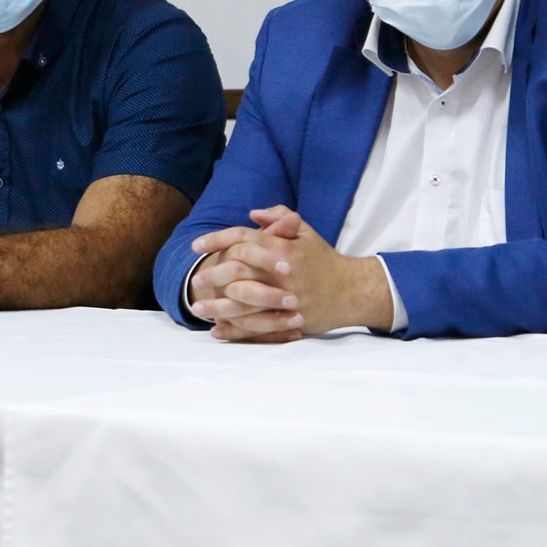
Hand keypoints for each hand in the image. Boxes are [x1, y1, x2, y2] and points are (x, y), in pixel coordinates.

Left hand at [189, 206, 390, 342]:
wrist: (351, 291)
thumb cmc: (324, 260)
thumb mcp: (306, 232)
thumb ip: (281, 217)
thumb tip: (253, 215)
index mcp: (284, 248)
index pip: (243, 239)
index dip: (217, 240)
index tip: (196, 245)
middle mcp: (282, 273)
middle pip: (238, 271)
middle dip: (213, 274)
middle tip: (196, 280)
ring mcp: (285, 299)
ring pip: (243, 303)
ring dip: (217, 306)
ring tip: (197, 308)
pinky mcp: (288, 321)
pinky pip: (256, 327)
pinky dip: (235, 331)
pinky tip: (218, 331)